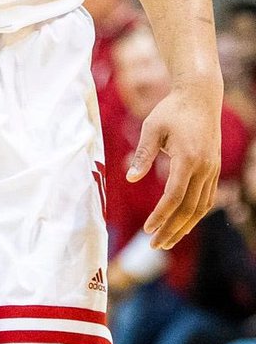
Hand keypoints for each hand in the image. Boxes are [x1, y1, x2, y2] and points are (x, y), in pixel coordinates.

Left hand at [129, 77, 222, 248]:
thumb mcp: (151, 127)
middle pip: (189, 209)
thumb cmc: (171, 111)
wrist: (200, 98)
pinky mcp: (214, 170)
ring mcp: (212, 170)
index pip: (175, 196)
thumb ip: (142, 154)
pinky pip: (206, 199)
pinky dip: (194, 215)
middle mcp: (204, 168)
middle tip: (154, 246)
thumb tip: (131, 178)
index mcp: (187, 158)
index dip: (162, 215)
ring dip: (184, 227)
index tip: (148, 230)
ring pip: (201, 208)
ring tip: (167, 242)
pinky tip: (182, 224)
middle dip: (172, 229)